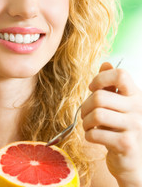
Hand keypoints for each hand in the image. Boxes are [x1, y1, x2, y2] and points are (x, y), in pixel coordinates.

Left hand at [81, 62, 141, 186]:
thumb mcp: (117, 104)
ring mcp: (134, 127)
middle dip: (85, 106)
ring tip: (88, 125)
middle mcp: (138, 108)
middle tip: (85, 114)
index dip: (101, 78)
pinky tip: (92, 136)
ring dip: (85, 121)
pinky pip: (95, 134)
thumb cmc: (120, 127)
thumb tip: (106, 63)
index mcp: (136, 95)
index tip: (92, 88)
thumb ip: (111, 85)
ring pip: (96, 114)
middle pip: (99, 97)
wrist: (133, 159)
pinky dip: (88, 135)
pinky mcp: (126, 144)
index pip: (120, 74)